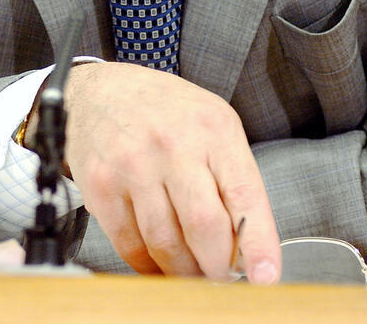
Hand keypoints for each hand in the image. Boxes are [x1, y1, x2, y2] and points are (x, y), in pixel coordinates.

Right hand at [63, 61, 280, 282]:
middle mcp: (173, 144)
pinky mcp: (101, 186)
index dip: (257, 242)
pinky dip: (149, 266)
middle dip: (217, 266)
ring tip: (192, 271)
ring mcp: (133, 165)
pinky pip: (130, 246)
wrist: (103, 89)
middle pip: (203, 226)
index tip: (266, 276)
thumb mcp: (213, 124)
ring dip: (184, 272)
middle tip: (220, 276)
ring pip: (166, 244)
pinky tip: (159, 262)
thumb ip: (232, 178)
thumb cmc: (166, 111)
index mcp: (212, 128)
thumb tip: (246, 247)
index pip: (243, 195)